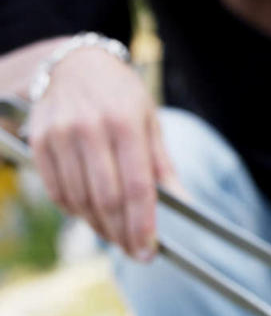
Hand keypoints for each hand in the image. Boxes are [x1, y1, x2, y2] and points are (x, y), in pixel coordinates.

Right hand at [28, 46, 179, 258]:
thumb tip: (185, 205)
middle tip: (134, 252)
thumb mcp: (150, 123)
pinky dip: (75, 212)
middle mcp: (90, 128)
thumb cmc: (120, 98)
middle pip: (107, 200)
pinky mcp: (40, 142)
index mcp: (125, 124)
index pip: (137, 188)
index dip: (143, 226)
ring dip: (100, 227)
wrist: (73, 63)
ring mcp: (60, 135)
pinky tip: (90, 215)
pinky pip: (57, 192)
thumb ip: (164, 167)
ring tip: (115, 235)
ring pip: (81, 201)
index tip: (149, 252)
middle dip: (123, 235)